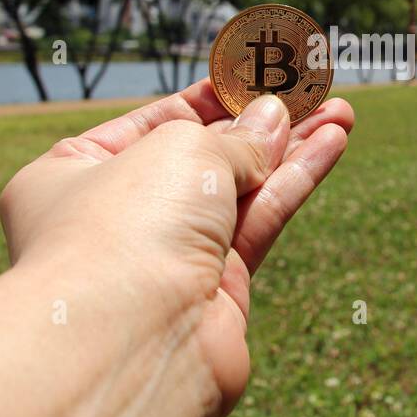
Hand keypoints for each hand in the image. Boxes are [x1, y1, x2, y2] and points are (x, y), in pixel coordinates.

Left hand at [0, 78, 353, 416]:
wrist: (133, 342)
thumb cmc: (127, 228)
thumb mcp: (182, 149)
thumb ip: (236, 136)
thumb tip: (274, 120)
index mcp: (72, 175)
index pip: (152, 123)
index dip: (209, 97)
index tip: (257, 74)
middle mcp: (119, 217)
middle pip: (204, 155)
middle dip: (262, 123)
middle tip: (312, 91)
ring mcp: (168, 257)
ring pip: (241, 189)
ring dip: (293, 149)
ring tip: (343, 111)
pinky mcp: (216, 290)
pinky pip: (261, 220)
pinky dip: (296, 181)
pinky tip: (333, 143)